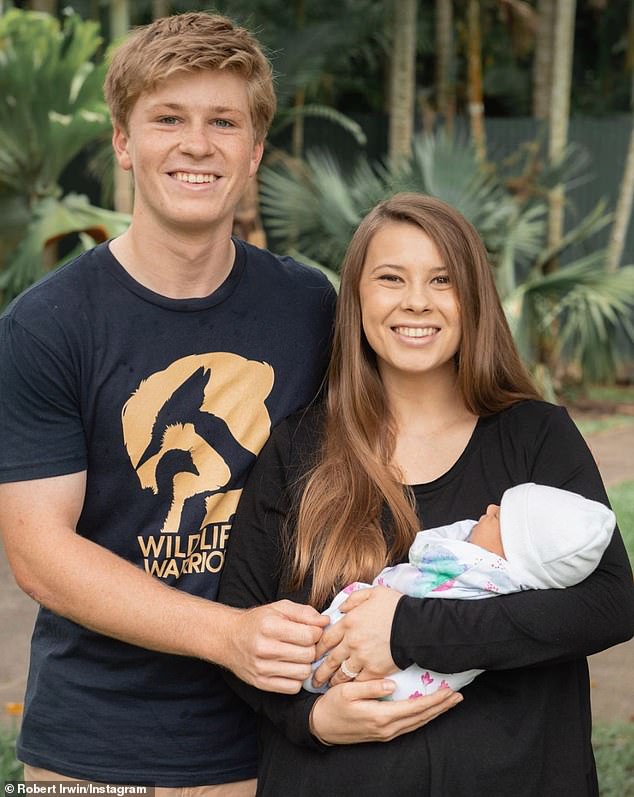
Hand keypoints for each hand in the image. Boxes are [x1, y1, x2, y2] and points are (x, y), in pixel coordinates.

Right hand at [225, 600, 328, 693]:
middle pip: (308, 655)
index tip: (312, 631)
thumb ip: (304, 612)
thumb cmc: (258, 621)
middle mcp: (264, 648)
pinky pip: (293, 688)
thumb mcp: (279, 608)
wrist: (229, 638)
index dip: (316, 632)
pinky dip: (296, 678)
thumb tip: (325, 621)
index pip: (309, 635)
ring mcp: (262, 668)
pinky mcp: (261, 683)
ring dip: (305, 664)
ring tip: (298, 655)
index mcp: (269, 626)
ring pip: (303, 673)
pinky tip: (290, 667)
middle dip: (312, 648)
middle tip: (306, 644)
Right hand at [309, 680, 462, 743]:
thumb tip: (392, 684)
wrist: (320, 726)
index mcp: (380, 716)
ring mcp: (386, 733)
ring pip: (417, 723)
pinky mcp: (383, 733)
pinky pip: (409, 725)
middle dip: (441, 707)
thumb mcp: (347, 692)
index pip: (414, 708)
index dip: (434, 700)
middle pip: (421, 717)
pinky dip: (423, 717)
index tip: (449, 692)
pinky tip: (428, 710)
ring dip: (435, 713)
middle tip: (458, 696)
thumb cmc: (331, 705)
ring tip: (449, 702)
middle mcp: (387, 728)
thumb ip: (370, 686)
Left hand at [313, 586, 402, 687]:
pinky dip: (352, 686)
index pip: (326, 639)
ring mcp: (362, 657)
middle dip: (320, 671)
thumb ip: (353, 599)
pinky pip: (359, 681)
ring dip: (334, 680)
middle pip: (330, 660)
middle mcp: (351, 641)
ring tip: (329, 686)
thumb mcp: (372, 593)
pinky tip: (349, 689)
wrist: (416, 625)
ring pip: (342, 673)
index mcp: (348, 622)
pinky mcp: (375, 670)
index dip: (317, 648)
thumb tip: (340, 608)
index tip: (313, 655)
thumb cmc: (396, 607)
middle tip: (314, 680)